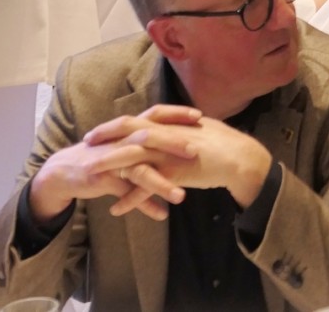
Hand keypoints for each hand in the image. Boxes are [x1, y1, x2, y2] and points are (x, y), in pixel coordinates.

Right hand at [28, 105, 201, 222]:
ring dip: (161, 183)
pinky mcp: (104, 179)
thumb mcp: (127, 144)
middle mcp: (122, 141)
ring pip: (139, 170)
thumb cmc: (105, 154)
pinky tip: (161, 214)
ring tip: (181, 197)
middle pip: (149, 137)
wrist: (65, 170)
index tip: (200, 115)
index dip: (176, 113)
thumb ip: (151, 141)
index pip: (155, 115)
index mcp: (130, 130)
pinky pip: (126, 193)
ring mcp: (112, 160)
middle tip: (195, 151)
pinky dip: (144, 204)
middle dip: (172, 143)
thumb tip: (183, 141)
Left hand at [86, 115, 272, 214]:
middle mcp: (167, 136)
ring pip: (132, 158)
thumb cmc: (227, 145)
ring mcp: (170, 154)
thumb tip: (179, 125)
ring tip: (90, 175)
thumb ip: (185, 128)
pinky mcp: (175, 173)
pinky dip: (130, 199)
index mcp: (172, 125)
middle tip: (86, 143)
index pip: (138, 120)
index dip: (116, 124)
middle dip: (105, 136)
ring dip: (109, 166)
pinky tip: (117, 209)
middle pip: (128, 131)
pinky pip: (146, 187)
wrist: (241, 160)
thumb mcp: (202, 129)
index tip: (99, 130)